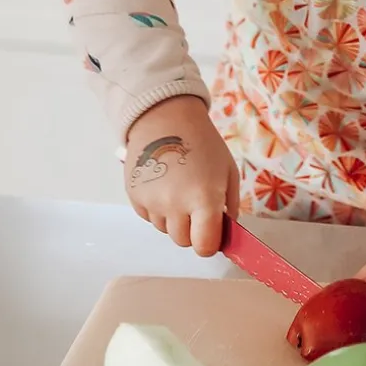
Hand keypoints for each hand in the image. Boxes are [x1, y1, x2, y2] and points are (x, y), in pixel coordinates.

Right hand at [124, 95, 239, 257]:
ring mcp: (152, 202)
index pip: (204, 246)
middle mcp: (175, 205)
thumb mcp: (228, 171)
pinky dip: (158, 209)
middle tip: (197, 207)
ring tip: (180, 189)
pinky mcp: (135, 197)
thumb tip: (225, 233)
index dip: (210, 244)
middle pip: (183, 241)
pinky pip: (150, 217)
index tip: (212, 234)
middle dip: (193, 230)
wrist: (166, 119)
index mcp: (204, 199)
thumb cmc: (203, 144)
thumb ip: (230, 206)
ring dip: (175, 219)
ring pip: (166, 229)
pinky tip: (165, 184)